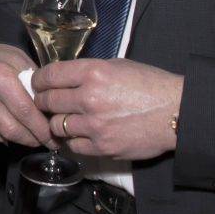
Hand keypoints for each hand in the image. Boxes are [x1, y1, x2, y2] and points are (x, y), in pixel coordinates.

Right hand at [0, 43, 53, 147]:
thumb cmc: (7, 62)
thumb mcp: (26, 66)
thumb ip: (38, 92)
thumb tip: (53, 120)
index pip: (24, 111)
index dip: (42, 129)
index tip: (54, 138)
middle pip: (11, 129)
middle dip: (32, 139)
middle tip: (45, 142)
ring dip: (18, 140)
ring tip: (30, 136)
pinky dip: (1, 138)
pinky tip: (10, 130)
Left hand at [33, 58, 182, 161]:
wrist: (177, 113)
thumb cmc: (150, 86)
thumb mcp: (117, 66)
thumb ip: (88, 71)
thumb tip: (63, 78)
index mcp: (92, 73)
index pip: (49, 76)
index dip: (38, 80)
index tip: (38, 84)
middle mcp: (89, 98)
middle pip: (47, 101)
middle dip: (43, 102)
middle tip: (46, 103)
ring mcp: (95, 125)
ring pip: (56, 125)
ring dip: (57, 122)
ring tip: (63, 120)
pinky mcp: (102, 146)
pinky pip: (72, 145)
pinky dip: (72, 140)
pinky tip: (78, 135)